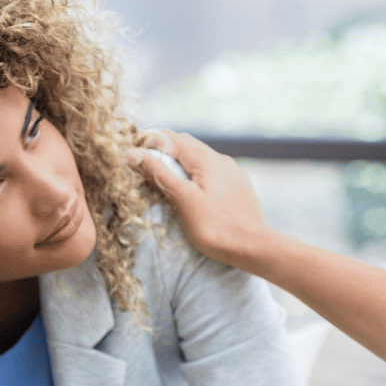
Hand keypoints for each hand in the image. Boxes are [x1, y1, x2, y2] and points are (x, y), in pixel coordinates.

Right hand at [126, 130, 274, 270]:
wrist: (253, 247)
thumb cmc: (215, 226)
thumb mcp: (182, 198)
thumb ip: (158, 173)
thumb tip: (132, 153)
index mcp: (205, 159)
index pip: (171, 138)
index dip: (149, 142)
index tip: (133, 152)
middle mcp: (221, 159)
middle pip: (187, 145)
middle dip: (164, 148)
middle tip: (145, 162)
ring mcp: (233, 173)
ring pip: (201, 158)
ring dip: (181, 160)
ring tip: (166, 174)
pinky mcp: (239, 187)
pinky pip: (214, 172)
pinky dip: (197, 172)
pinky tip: (193, 187)